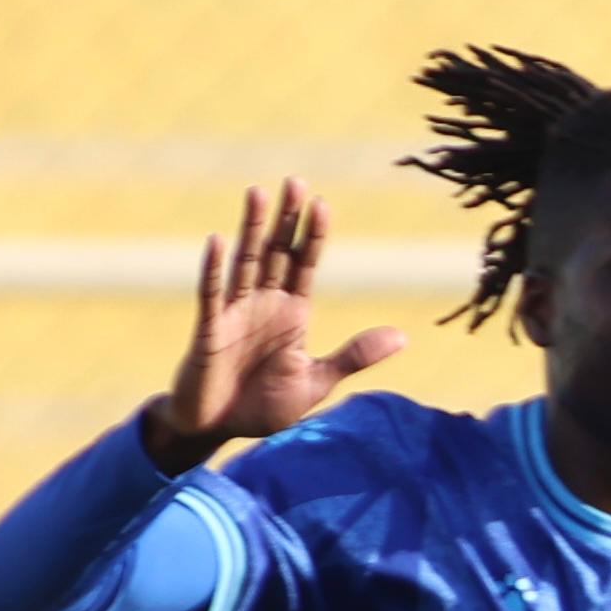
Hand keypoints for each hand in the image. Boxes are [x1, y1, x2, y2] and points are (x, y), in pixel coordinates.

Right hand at [143, 180, 405, 472]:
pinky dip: (213, 269)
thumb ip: (354, 356)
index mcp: (291, 313)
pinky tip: (217, 241)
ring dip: (251, 229)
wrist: (220, 429)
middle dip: (286, 219)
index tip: (324, 204)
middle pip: (276, 252)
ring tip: (258, 193)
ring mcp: (234, 313)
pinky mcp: (209, 330)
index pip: (305, 265)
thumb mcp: (317, 380)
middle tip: (296, 181)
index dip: (313, 236)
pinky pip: (210, 295)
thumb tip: (402, 336)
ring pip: (244, 262)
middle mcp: (263, 304)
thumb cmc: (264, 404)